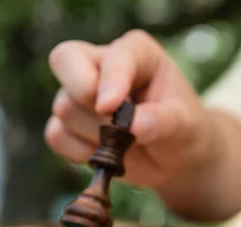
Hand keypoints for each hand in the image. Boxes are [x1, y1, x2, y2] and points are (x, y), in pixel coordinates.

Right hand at [45, 30, 215, 188]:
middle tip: (113, 124)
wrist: (172, 159)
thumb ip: (163, 121)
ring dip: (95, 135)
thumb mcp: (184, 126)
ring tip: (126, 144)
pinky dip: (79, 152)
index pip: (112, 57)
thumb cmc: (181, 131)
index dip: (109, 81)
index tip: (110, 108)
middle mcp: (100, 64)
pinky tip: (105, 156)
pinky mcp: (66, 123)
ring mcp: (78, 93)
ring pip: (64, 107)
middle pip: (65, 61)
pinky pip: (55, 135)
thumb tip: (133, 125)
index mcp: (134, 53)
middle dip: (85, 98)